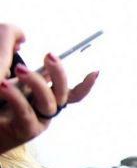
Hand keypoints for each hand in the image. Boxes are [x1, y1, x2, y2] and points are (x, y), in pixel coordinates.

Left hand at [0, 23, 97, 153]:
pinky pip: (27, 113)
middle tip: (48, 56)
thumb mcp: (0, 64)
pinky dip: (17, 98)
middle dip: (60, 73)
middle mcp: (42, 108)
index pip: (70, 92)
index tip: (96, 72)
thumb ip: (8, 43)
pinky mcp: (25, 130)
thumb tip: (23, 37)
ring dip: (38, 83)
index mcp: (41, 95)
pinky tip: (4, 86)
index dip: (86, 84)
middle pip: (63, 93)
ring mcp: (36, 120)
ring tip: (20, 70)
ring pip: (49, 101)